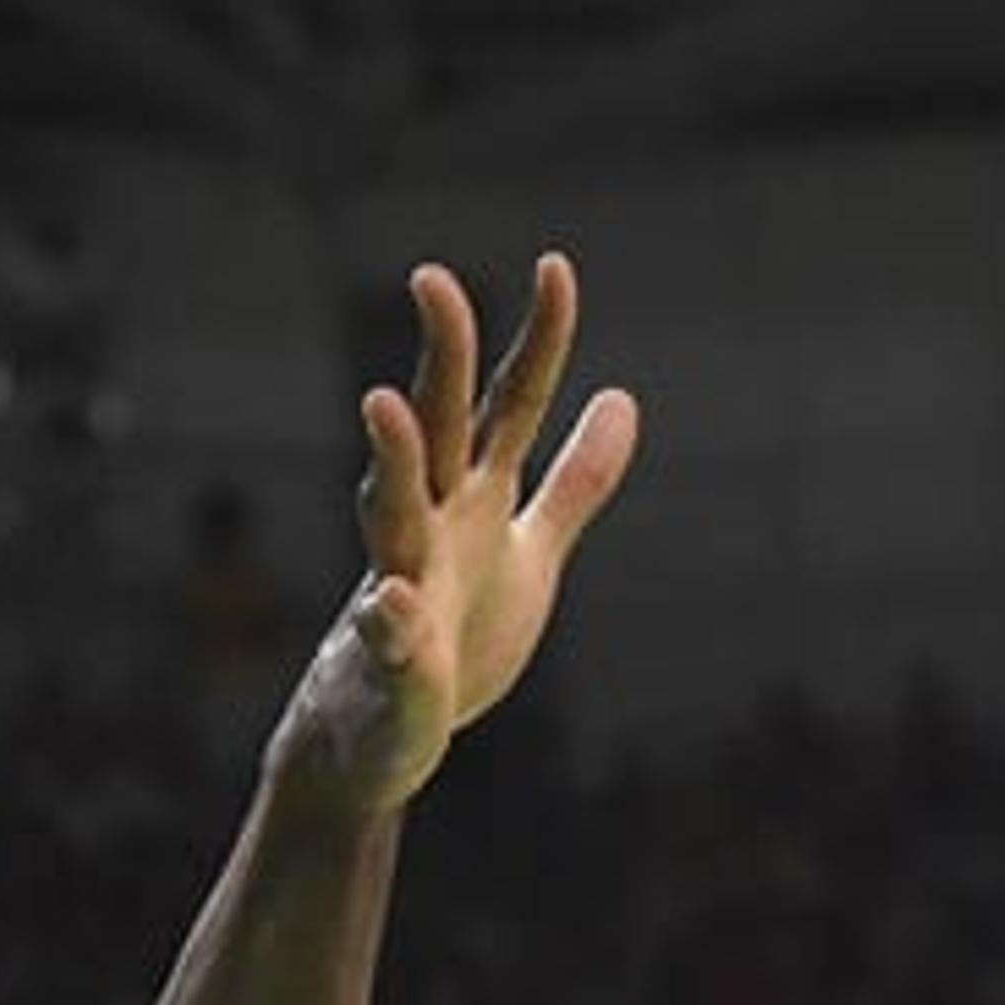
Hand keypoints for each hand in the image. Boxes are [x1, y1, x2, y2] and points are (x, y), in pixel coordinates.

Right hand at [267, 249, 640, 818]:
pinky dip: (389, 624)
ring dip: (390, 460)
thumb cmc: (457, 634)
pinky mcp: (389, 665)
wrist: (382, 737)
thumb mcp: (528, 551)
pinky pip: (387, 640)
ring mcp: (401, 589)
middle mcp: (429, 525)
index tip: (557, 266)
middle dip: (440, 359)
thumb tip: (622, 398)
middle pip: (437, 430)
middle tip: (434, 279)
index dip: (538, 342)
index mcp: (471, 497)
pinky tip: (391, 606)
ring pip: (390, 514)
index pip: (509, 404)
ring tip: (384, 404)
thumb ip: (573, 481)